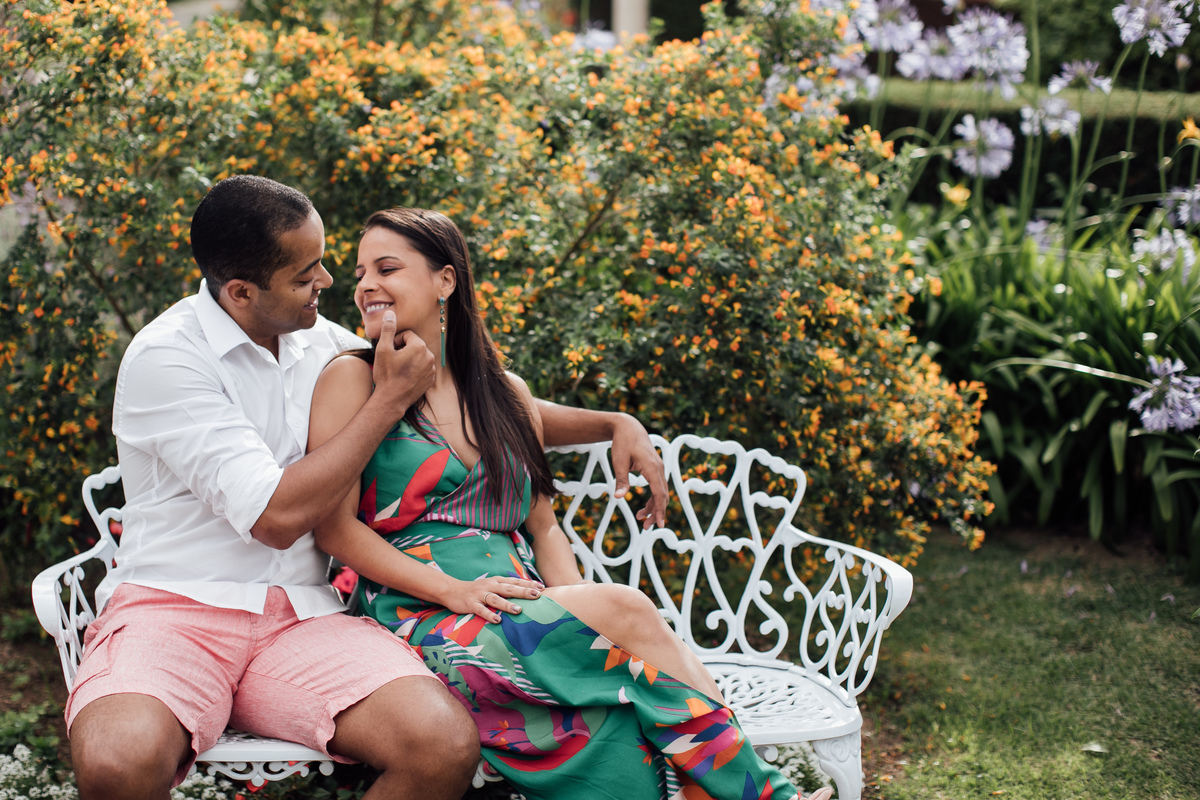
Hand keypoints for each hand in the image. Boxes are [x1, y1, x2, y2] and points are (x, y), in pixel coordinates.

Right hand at [372, 311, 435, 415]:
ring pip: (418, 357)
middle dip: (403, 350)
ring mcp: (431, 369)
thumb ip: (388, 329)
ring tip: (398, 370)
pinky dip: (415, 370)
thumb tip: (391, 314)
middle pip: (414, 345)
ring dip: (409, 359)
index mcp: (419, 347)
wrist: (391, 400)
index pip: (407, 335)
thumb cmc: (386, 375)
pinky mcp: (431, 380)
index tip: (389, 352)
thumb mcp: (383, 349)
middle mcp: (429, 356)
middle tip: (393, 361)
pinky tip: (404, 377)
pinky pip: (422, 368)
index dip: (395, 341)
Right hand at [441, 576, 544, 623]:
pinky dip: (489, 615)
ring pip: (496, 599)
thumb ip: (505, 588)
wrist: (452, 590)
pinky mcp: (471, 604)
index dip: (528, 584)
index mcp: (497, 581)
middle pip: (509, 588)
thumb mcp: (492, 586)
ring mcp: (480, 594)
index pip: (515, 581)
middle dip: (523, 591)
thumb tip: (525, 593)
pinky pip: (481, 610)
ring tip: (519, 610)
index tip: (542, 587)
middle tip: (537, 595)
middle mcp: (490, 586)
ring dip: (507, 604)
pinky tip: (498, 621)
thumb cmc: (476, 590)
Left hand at [610, 415, 667, 529]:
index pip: (659, 493)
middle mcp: (659, 468)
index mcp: (652, 467)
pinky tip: (643, 508)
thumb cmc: (623, 443)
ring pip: (660, 492)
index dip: (659, 509)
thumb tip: (618, 497)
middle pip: (662, 496)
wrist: (628, 427)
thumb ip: (621, 480)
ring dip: (653, 507)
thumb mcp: (619, 462)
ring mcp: (659, 468)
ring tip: (641, 519)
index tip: (659, 524)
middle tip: (645, 528)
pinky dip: (652, 498)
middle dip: (655, 513)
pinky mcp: (655, 469)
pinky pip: (657, 487)